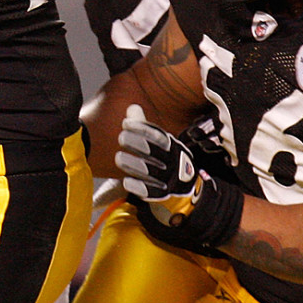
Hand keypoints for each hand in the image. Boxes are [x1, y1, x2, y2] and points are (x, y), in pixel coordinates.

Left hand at [115, 105, 243, 249]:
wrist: (183, 187)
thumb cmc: (164, 158)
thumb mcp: (159, 142)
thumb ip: (144, 126)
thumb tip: (132, 107)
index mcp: (171, 146)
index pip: (157, 136)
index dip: (142, 128)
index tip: (126, 123)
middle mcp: (171, 162)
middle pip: (153, 151)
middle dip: (136, 143)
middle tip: (121, 137)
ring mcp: (167, 179)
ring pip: (149, 171)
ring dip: (133, 164)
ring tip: (118, 157)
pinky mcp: (160, 194)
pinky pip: (149, 192)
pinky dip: (137, 186)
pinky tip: (126, 181)